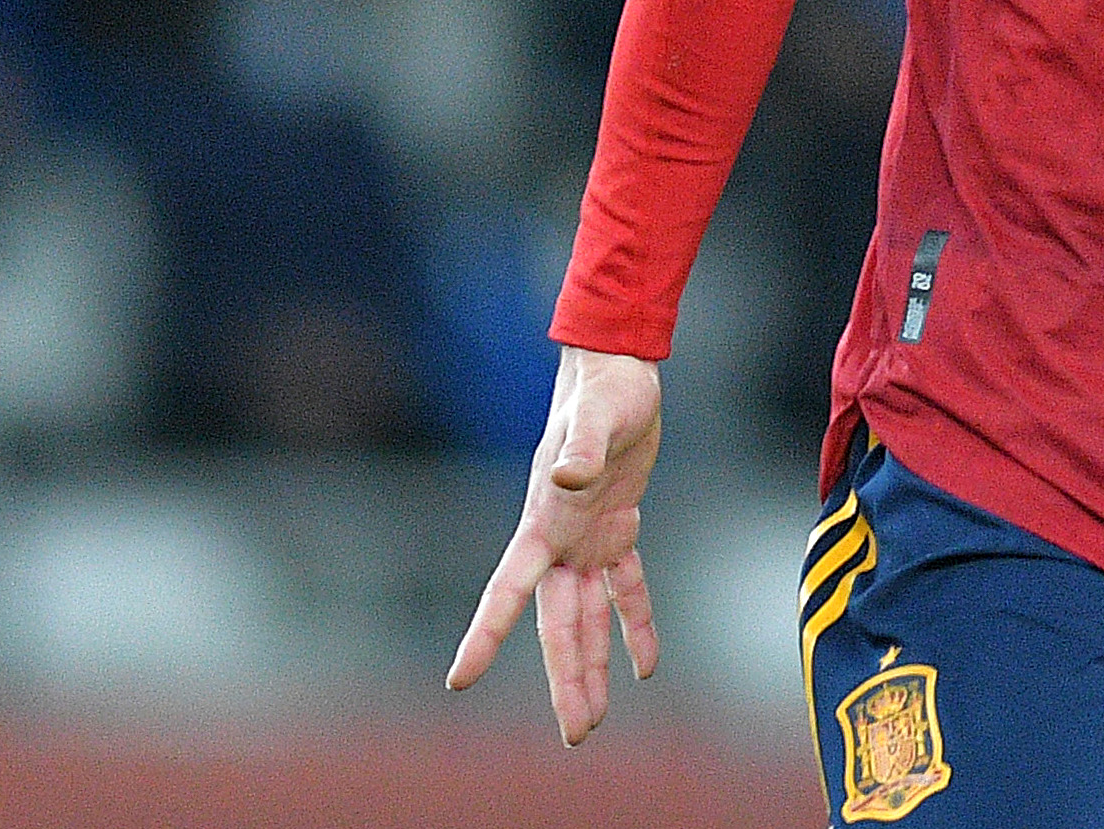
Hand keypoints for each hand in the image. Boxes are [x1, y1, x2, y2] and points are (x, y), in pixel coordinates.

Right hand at [447, 346, 666, 742]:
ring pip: (588, 619)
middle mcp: (560, 543)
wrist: (620, 369)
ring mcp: (589, 539)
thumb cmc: (603, 390)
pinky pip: (626, 588)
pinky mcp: (620, 528)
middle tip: (574, 734)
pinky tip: (644, 665)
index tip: (459, 679)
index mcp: (544, 524)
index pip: (509, 590)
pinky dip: (636, 624)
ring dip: (593, 665)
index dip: (486, 634)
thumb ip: (581, 448)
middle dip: (565, 679)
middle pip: (557, 626)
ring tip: (594, 720)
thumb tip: (569, 477)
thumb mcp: (597, 417)